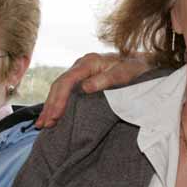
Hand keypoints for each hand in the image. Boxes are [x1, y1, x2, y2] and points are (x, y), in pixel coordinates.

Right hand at [36, 52, 150, 127]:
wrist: (144, 63)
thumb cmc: (135, 68)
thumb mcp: (124, 73)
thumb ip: (106, 80)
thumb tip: (85, 88)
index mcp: (89, 62)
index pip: (67, 82)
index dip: (59, 100)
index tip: (54, 116)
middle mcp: (82, 65)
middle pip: (59, 85)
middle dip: (50, 106)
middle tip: (43, 124)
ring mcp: (82, 71)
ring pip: (61, 88)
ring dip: (52, 106)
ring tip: (43, 124)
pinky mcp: (85, 78)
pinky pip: (67, 91)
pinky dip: (60, 103)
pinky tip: (55, 114)